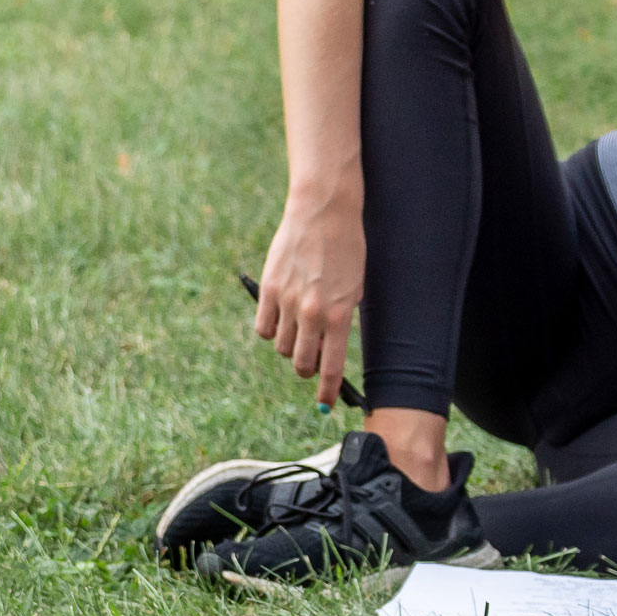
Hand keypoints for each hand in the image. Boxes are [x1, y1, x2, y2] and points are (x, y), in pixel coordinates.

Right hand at [255, 192, 365, 408]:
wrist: (324, 212)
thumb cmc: (346, 249)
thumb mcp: (353, 289)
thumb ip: (339, 321)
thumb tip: (324, 353)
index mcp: (339, 316)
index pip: (331, 368)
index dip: (327, 391)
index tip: (325, 403)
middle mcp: (312, 313)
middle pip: (300, 363)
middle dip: (305, 368)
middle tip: (309, 362)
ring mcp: (287, 301)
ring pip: (279, 346)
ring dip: (288, 345)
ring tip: (297, 328)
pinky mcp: (269, 288)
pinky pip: (263, 327)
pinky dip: (270, 329)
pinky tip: (279, 318)